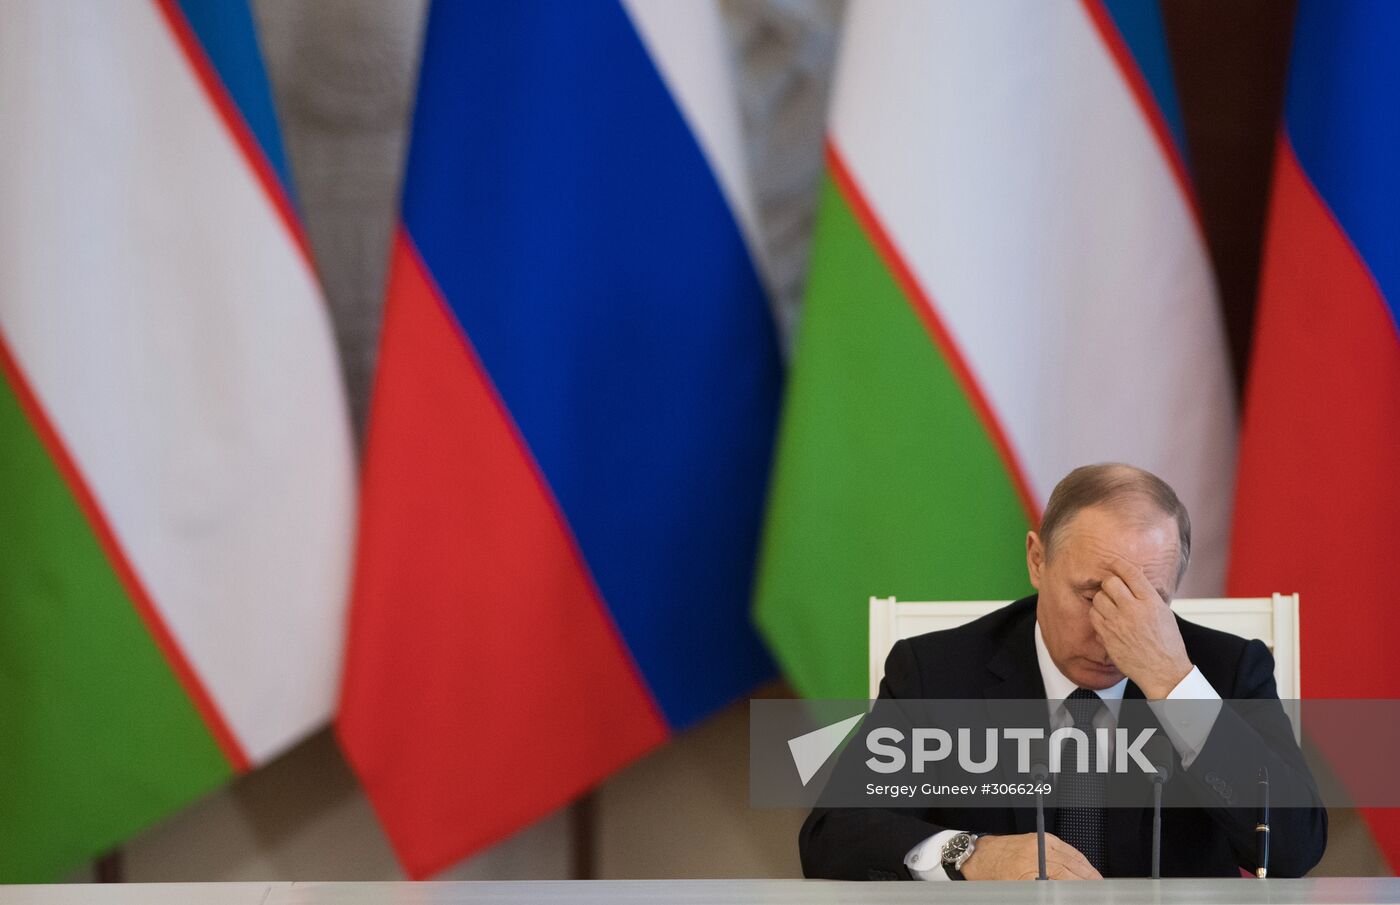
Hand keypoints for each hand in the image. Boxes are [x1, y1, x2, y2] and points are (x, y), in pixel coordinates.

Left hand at [961, 832, 1101, 879]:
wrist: (978, 856)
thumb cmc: (991, 877)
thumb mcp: (1015, 890)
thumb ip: (1041, 892)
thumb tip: (1060, 893)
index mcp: (1030, 867)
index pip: (1066, 879)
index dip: (1081, 889)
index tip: (1090, 895)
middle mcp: (1037, 851)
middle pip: (1074, 868)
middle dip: (1089, 881)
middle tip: (1099, 891)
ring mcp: (1040, 842)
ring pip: (1073, 857)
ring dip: (1087, 871)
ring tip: (1097, 883)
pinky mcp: (1041, 838)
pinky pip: (1066, 848)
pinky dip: (1078, 859)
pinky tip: (1084, 868)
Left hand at [1089, 558, 1191, 698]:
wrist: (1163, 671)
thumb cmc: (1166, 643)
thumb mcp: (1164, 613)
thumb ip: (1148, 595)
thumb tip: (1135, 577)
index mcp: (1151, 602)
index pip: (1130, 573)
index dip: (1119, 564)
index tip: (1114, 563)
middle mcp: (1133, 610)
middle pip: (1110, 582)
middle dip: (1110, 583)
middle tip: (1112, 589)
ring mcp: (1118, 623)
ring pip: (1098, 598)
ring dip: (1102, 598)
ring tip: (1110, 605)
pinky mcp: (1107, 635)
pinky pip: (1093, 615)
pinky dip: (1097, 614)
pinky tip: (1106, 618)